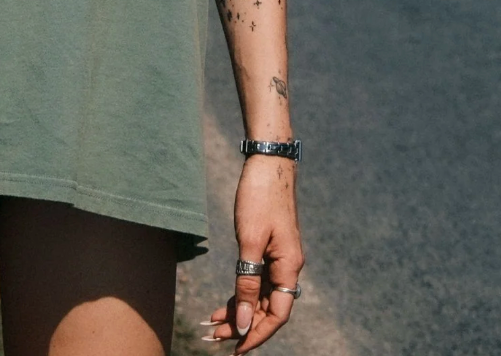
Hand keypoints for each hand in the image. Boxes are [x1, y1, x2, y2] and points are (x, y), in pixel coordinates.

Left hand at [203, 156, 302, 349]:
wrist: (267, 162)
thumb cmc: (260, 197)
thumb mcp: (250, 241)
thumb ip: (246, 283)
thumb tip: (243, 322)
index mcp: (289, 267)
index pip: (276, 315)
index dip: (256, 335)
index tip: (236, 350)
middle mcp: (287, 266)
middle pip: (266, 309)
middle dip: (242, 326)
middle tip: (213, 338)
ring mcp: (278, 258)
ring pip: (259, 296)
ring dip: (238, 311)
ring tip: (212, 325)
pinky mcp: (267, 248)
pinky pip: (255, 280)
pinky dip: (239, 293)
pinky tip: (223, 304)